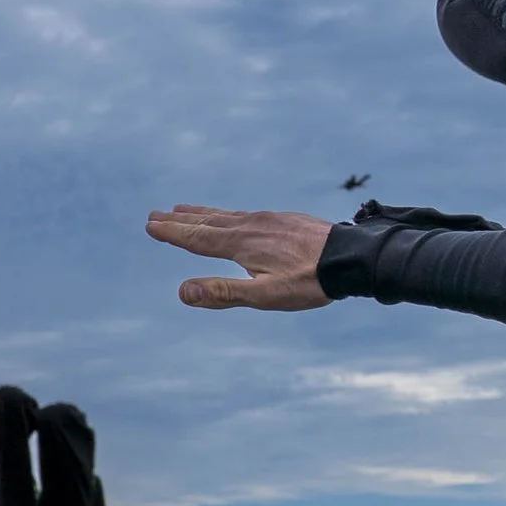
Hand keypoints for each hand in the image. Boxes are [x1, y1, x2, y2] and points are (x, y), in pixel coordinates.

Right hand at [145, 205, 334, 310]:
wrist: (354, 258)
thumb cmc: (310, 282)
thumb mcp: (265, 296)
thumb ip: (224, 294)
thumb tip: (182, 292)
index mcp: (241, 244)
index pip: (197, 238)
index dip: (172, 233)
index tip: (150, 225)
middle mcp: (251, 225)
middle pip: (207, 222)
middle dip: (180, 220)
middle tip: (156, 214)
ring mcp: (270, 220)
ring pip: (227, 215)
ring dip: (202, 213)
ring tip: (185, 208)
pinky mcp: (286, 220)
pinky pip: (248, 213)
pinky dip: (229, 214)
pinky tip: (235, 217)